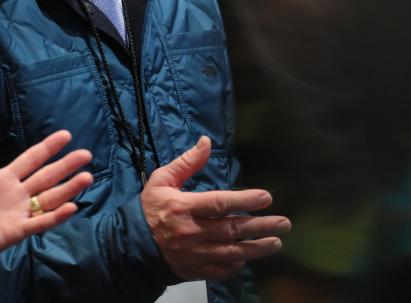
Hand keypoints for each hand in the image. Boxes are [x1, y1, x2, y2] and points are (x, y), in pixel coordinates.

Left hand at [0, 119, 92, 277]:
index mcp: (4, 178)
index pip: (31, 159)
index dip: (48, 147)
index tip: (66, 135)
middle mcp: (16, 194)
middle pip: (46, 177)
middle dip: (66, 165)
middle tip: (86, 154)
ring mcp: (18, 213)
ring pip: (49, 199)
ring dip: (68, 189)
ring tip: (86, 177)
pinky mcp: (16, 233)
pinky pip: (40, 223)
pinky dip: (55, 217)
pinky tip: (71, 208)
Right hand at [141, 136, 290, 281]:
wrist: (129, 244)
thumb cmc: (149, 208)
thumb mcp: (163, 179)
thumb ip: (187, 162)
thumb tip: (207, 142)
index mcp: (184, 207)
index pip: (220, 203)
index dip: (244, 200)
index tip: (266, 197)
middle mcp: (192, 232)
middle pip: (232, 229)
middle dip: (261, 226)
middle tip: (284, 223)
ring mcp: (194, 254)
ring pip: (231, 252)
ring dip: (256, 248)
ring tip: (276, 242)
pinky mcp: (193, 271)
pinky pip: (219, 271)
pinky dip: (235, 266)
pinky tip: (248, 258)